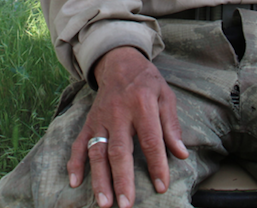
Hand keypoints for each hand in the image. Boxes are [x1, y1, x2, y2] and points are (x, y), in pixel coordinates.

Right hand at [67, 46, 188, 207]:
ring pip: (97, 151)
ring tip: (103, 202)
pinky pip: (79, 143)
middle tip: (125, 204)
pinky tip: (75, 182)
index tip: (161, 186)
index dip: (156, 164)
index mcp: (142, 105)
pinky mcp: (89, 122)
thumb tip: (181, 154)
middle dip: (122, 179)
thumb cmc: (146, 82)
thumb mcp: (166, 96)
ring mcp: (100, 119)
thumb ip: (171, 125)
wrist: (119, 62)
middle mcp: (118, 114)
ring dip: (99, 178)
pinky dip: (75, 163)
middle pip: (119, 150)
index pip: (150, 140)